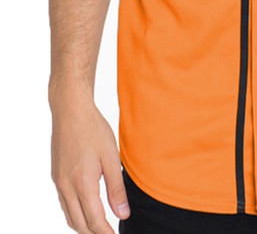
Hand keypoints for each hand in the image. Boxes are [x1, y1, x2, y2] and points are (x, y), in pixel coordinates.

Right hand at [50, 95, 130, 232]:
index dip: (106, 233)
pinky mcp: (56, 176)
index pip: (94, 221)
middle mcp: (66, 187)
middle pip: (79, 224)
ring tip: (100, 226)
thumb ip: (116, 188)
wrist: (70, 111)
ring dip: (84, 226)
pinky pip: (64, 203)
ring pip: (69, 216)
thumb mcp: (111, 157)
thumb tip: (122, 214)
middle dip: (94, 233)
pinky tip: (85, 209)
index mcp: (82, 184)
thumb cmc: (93, 130)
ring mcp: (58, 182)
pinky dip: (75, 213)